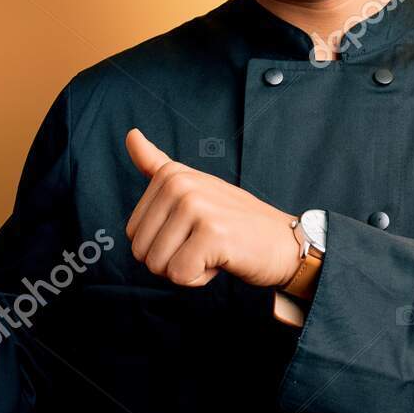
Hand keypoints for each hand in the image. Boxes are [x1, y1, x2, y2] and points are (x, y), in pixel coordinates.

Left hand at [123, 128, 300, 288]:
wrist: (283, 242)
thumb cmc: (235, 221)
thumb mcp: (195, 186)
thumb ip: (157, 165)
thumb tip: (130, 134)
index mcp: (171, 175)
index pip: (133, 232)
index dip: (163, 243)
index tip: (193, 230)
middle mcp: (180, 185)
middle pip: (142, 252)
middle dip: (172, 259)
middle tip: (205, 243)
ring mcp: (196, 208)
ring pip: (158, 266)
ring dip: (187, 269)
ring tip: (214, 249)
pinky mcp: (211, 234)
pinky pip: (180, 276)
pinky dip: (200, 278)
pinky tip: (222, 260)